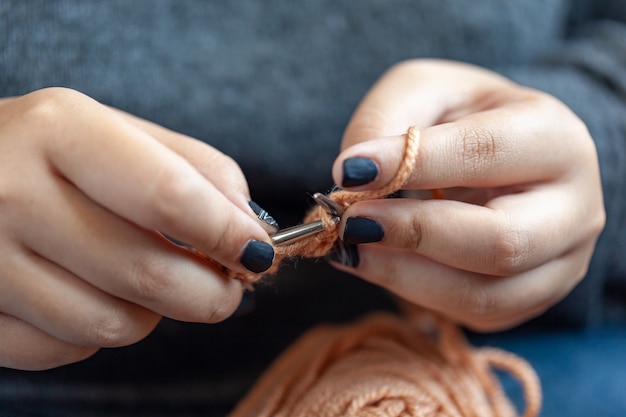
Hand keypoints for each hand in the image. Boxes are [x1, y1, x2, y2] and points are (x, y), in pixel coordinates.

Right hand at [0, 88, 274, 369]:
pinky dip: (100, 329)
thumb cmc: (54, 154)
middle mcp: (12, 192)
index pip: (169, 197)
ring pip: (115, 324)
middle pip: (149, 273)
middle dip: (212, 292)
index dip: (227, 234)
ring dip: (154, 311)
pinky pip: (71, 348)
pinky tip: (92, 291)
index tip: (257, 252)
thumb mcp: (121, 134)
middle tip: (228, 284)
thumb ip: (196, 171)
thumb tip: (249, 228)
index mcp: (60, 130)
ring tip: (145, 277)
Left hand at [330, 60, 604, 330]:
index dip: (412, 164)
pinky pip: (471, 314)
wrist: (500, 159)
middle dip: (413, 234)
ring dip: (403, 274)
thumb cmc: (460, 119)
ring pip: (484, 294)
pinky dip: (412, 292)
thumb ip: (387, 120)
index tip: (349, 171)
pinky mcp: (530, 298)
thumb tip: (352, 177)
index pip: (486, 154)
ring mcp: (560, 263)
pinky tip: (376, 262)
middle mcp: (574, 208)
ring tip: (351, 246)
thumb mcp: (423, 91)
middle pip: (501, 242)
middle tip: (350, 221)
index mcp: (555, 139)